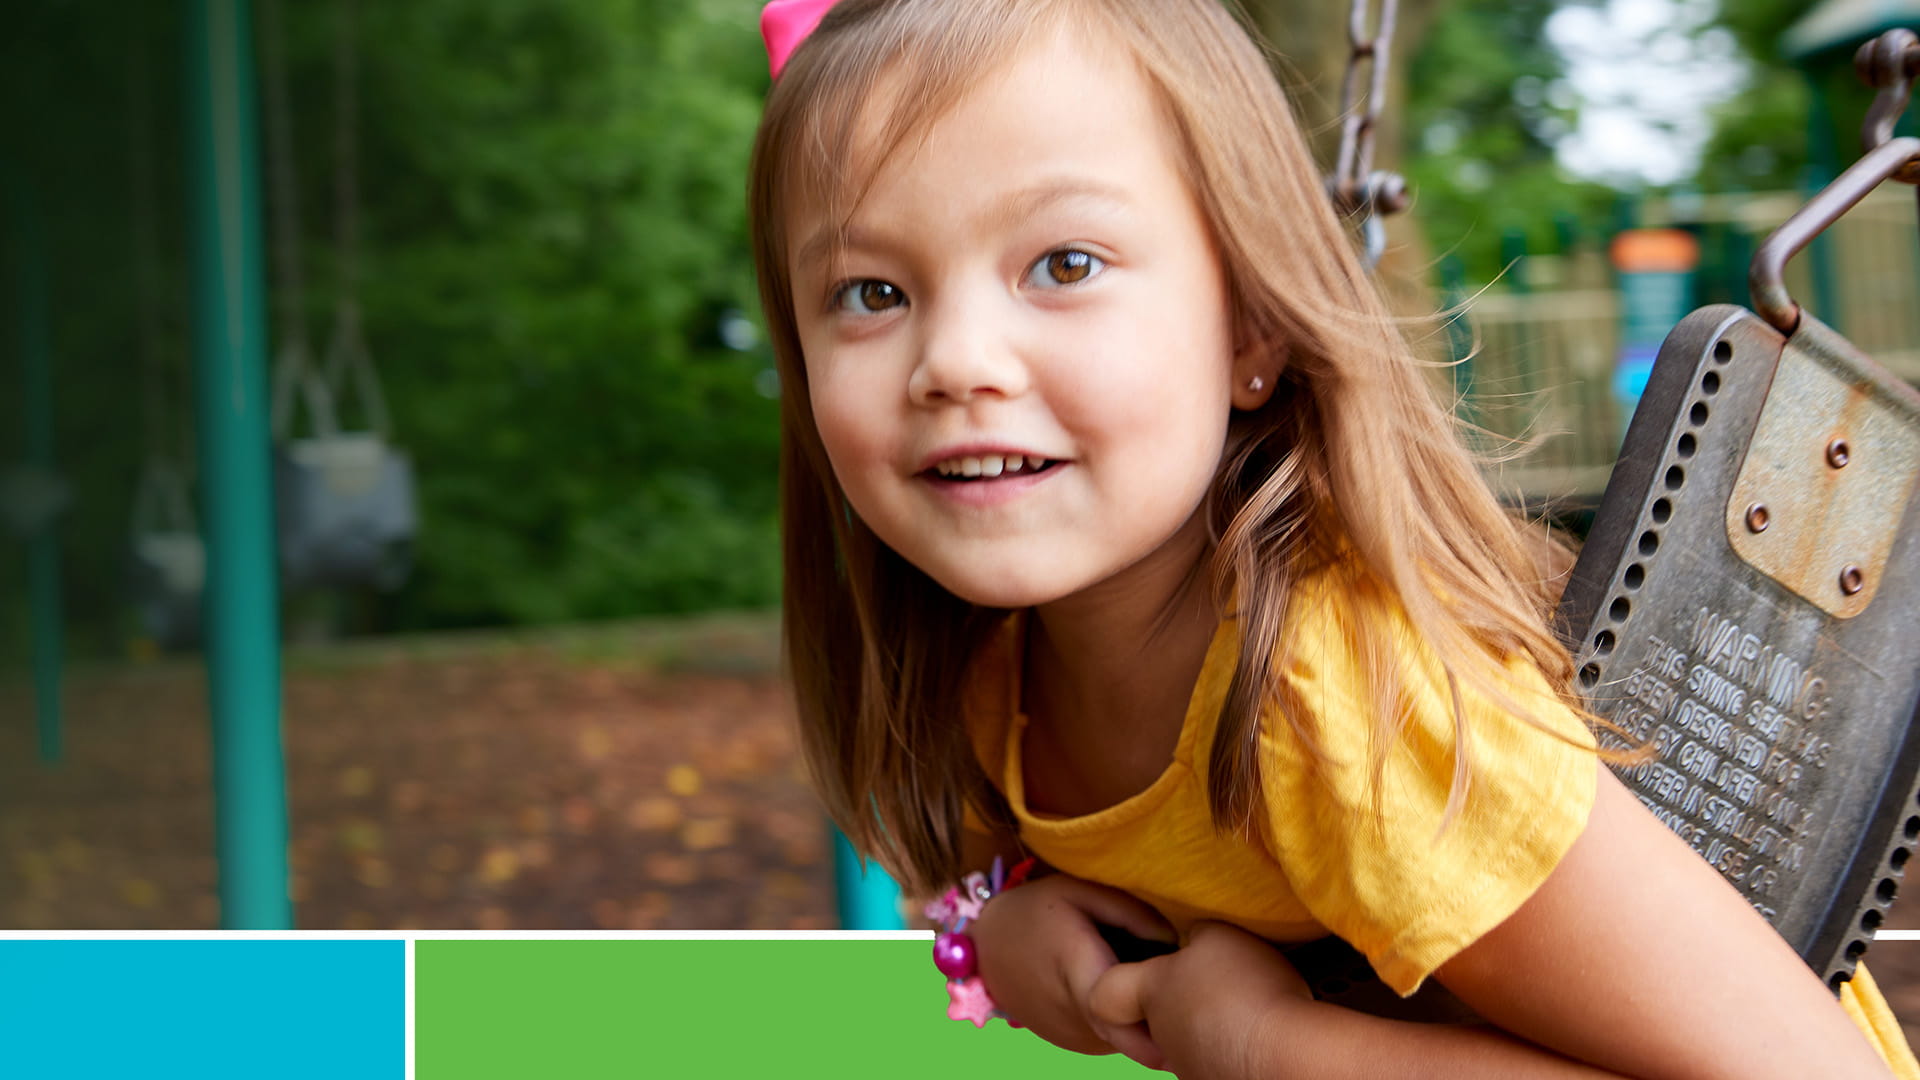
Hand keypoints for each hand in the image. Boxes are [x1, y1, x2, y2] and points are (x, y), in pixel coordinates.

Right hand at [970, 873, 1175, 1060]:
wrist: (985, 942)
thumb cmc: (1035, 910)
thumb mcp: (1080, 891)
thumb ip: (1130, 913)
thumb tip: (1176, 939)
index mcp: (1081, 975)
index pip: (1128, 1015)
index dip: (1162, 1017)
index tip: (1192, 1001)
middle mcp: (1078, 1019)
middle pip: (1136, 1028)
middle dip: (1164, 1013)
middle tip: (1184, 982)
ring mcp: (1074, 1038)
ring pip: (1126, 1034)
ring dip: (1141, 1012)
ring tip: (1141, 974)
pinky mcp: (1073, 1044)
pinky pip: (1113, 1035)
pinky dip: (1123, 1017)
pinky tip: (1117, 985)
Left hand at [1089, 920, 1314, 1076]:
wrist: (1288, 1054)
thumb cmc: (1247, 986)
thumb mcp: (1219, 935)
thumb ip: (1195, 935)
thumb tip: (1193, 943)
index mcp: (1152, 993)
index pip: (1104, 995)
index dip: (1115, 979)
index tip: (1140, 970)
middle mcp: (1162, 1037)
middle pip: (1156, 1015)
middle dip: (1181, 998)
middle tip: (1217, 980)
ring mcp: (1189, 1068)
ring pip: (1190, 1039)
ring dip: (1212, 1023)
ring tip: (1248, 1006)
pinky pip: (1220, 1059)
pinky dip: (1235, 1045)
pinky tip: (1262, 1031)